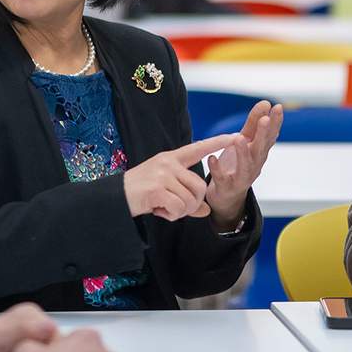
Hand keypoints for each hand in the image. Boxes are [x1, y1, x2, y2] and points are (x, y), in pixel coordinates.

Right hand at [122, 134, 239, 220]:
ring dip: (181, 212)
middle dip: (193, 203)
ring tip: (164, 208)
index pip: (198, 148)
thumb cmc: (142, 193)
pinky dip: (171, 215)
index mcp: (171, 158)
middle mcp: (168, 163)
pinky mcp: (157, 189)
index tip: (235, 136)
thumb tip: (206, 211)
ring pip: (190, 200)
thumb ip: (188, 199)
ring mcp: (163, 175)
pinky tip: (159, 211)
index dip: (217, 142)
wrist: (115, 197)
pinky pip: (178, 208)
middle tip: (175, 207)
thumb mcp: (166, 191)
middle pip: (200, 186)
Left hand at [204, 100, 282, 229]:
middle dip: (263, 134)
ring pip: (245, 166)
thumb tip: (266, 103)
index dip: (275, 122)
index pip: (270, 136)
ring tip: (239, 139)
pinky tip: (212, 159)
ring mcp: (242, 177)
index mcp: (259, 152)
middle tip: (264, 120)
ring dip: (243, 153)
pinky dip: (217, 170)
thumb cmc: (237, 165)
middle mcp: (254, 165)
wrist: (227, 195)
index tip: (277, 107)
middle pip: (260, 149)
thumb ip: (253, 124)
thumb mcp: (245, 142)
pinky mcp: (227, 187)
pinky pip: (222, 179)